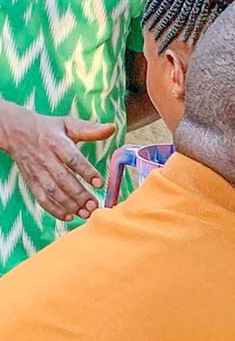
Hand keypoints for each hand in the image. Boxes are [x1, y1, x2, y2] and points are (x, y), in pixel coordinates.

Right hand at [0, 102, 113, 220]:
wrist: (16, 132)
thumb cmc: (49, 128)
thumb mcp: (68, 124)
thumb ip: (91, 129)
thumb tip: (112, 128)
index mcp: (56, 142)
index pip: (72, 159)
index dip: (86, 172)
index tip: (99, 183)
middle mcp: (45, 158)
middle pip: (62, 179)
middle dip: (79, 194)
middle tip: (94, 205)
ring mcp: (37, 171)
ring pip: (52, 191)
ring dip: (69, 205)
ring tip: (86, 213)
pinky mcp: (31, 181)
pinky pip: (41, 198)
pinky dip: (54, 209)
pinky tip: (69, 216)